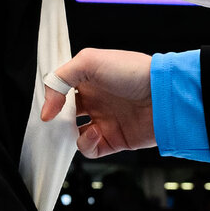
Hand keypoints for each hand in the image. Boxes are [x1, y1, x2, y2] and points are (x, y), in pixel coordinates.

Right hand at [36, 48, 154, 157]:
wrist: (163, 94)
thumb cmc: (131, 71)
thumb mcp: (89, 61)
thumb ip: (60, 79)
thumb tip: (47, 108)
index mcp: (89, 81)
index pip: (62, 91)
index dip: (51, 99)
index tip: (46, 106)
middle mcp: (96, 101)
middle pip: (65, 115)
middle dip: (56, 120)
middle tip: (52, 121)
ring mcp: (104, 121)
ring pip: (74, 135)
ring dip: (67, 135)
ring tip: (71, 128)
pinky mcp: (113, 140)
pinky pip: (90, 149)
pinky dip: (86, 144)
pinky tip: (93, 132)